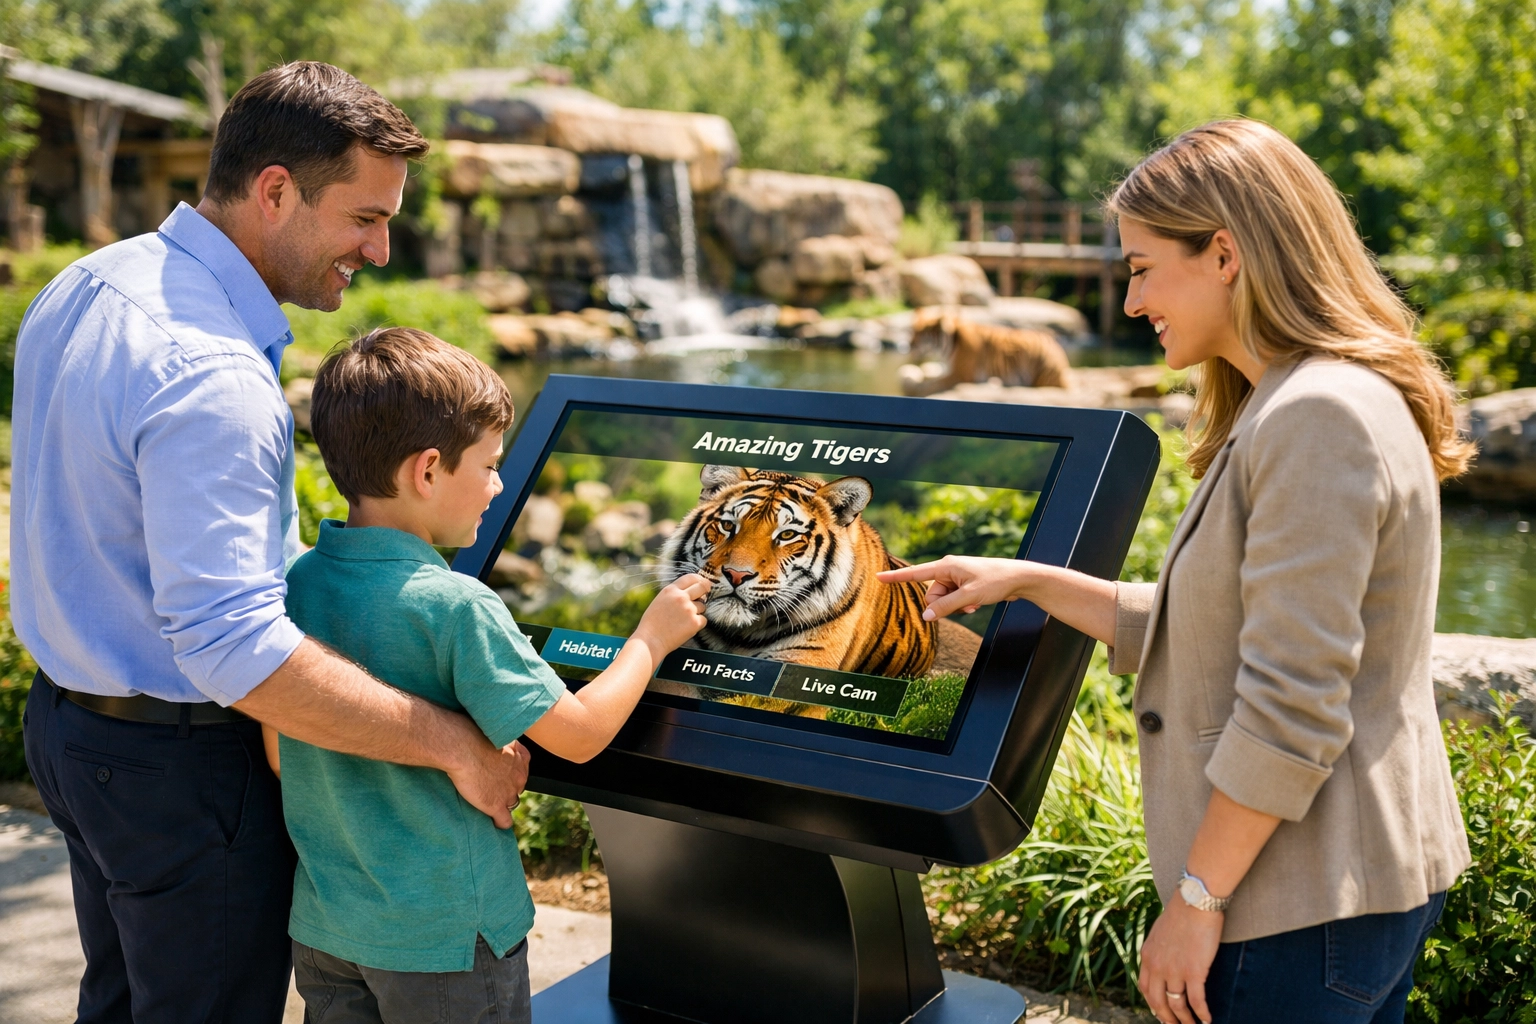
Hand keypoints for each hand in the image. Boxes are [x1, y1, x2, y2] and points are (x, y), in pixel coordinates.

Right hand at [443, 731, 531, 829]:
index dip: (509, 774)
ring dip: (502, 804)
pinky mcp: (496, 806)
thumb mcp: (496, 734)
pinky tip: (493, 822)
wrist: (464, 748)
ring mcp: (509, 792)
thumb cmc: (474, 735)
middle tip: (489, 786)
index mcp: (520, 758)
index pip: (521, 771)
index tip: (498, 774)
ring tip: (488, 803)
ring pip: (511, 803)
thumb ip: (501, 742)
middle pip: (517, 787)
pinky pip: (505, 821)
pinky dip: (500, 823)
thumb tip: (495, 742)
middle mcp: (519, 776)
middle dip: (506, 788)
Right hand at [633, 573, 709, 659]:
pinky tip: (685, 628)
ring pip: (702, 606)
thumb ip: (674, 594)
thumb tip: (690, 592)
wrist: (650, 641)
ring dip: (697, 612)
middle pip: (702, 586)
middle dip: (705, 590)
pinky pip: (703, 620)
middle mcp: (681, 597)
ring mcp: (689, 609)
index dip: (699, 580)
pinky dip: (697, 624)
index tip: (703, 583)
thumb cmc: (652, 624)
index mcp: (670, 590)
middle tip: (705, 594)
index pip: (691, 578)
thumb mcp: (660, 601)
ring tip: (682, 621)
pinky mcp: (695, 622)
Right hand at [877, 555, 1028, 619]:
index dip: (896, 577)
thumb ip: (946, 607)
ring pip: (943, 601)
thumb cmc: (995, 581)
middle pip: (932, 595)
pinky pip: (953, 601)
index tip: (877, 577)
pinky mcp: (963, 585)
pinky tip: (975, 605)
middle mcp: (948, 570)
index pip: (915, 573)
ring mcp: (956, 578)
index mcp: (946, 566)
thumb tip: (926, 616)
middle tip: (965, 605)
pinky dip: (961, 606)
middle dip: (944, 605)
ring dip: (955, 607)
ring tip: (973, 604)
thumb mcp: (969, 597)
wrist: (1018, 579)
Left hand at [1139, 897, 1220, 1023]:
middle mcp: (1157, 966)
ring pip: (1177, 1005)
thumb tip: (1164, 961)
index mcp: (1147, 956)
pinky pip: (1196, 1001)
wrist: (1194, 901)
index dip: (1154, 1005)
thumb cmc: (1182, 912)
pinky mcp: (1193, 972)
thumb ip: (1159, 950)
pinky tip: (1208, 1019)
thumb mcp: (1160, 932)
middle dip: (1167, 1019)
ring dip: (1185, 1020)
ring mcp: (1174, 970)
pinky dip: (1202, 1014)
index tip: (1161, 1013)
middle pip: (1158, 1002)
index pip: (1145, 988)